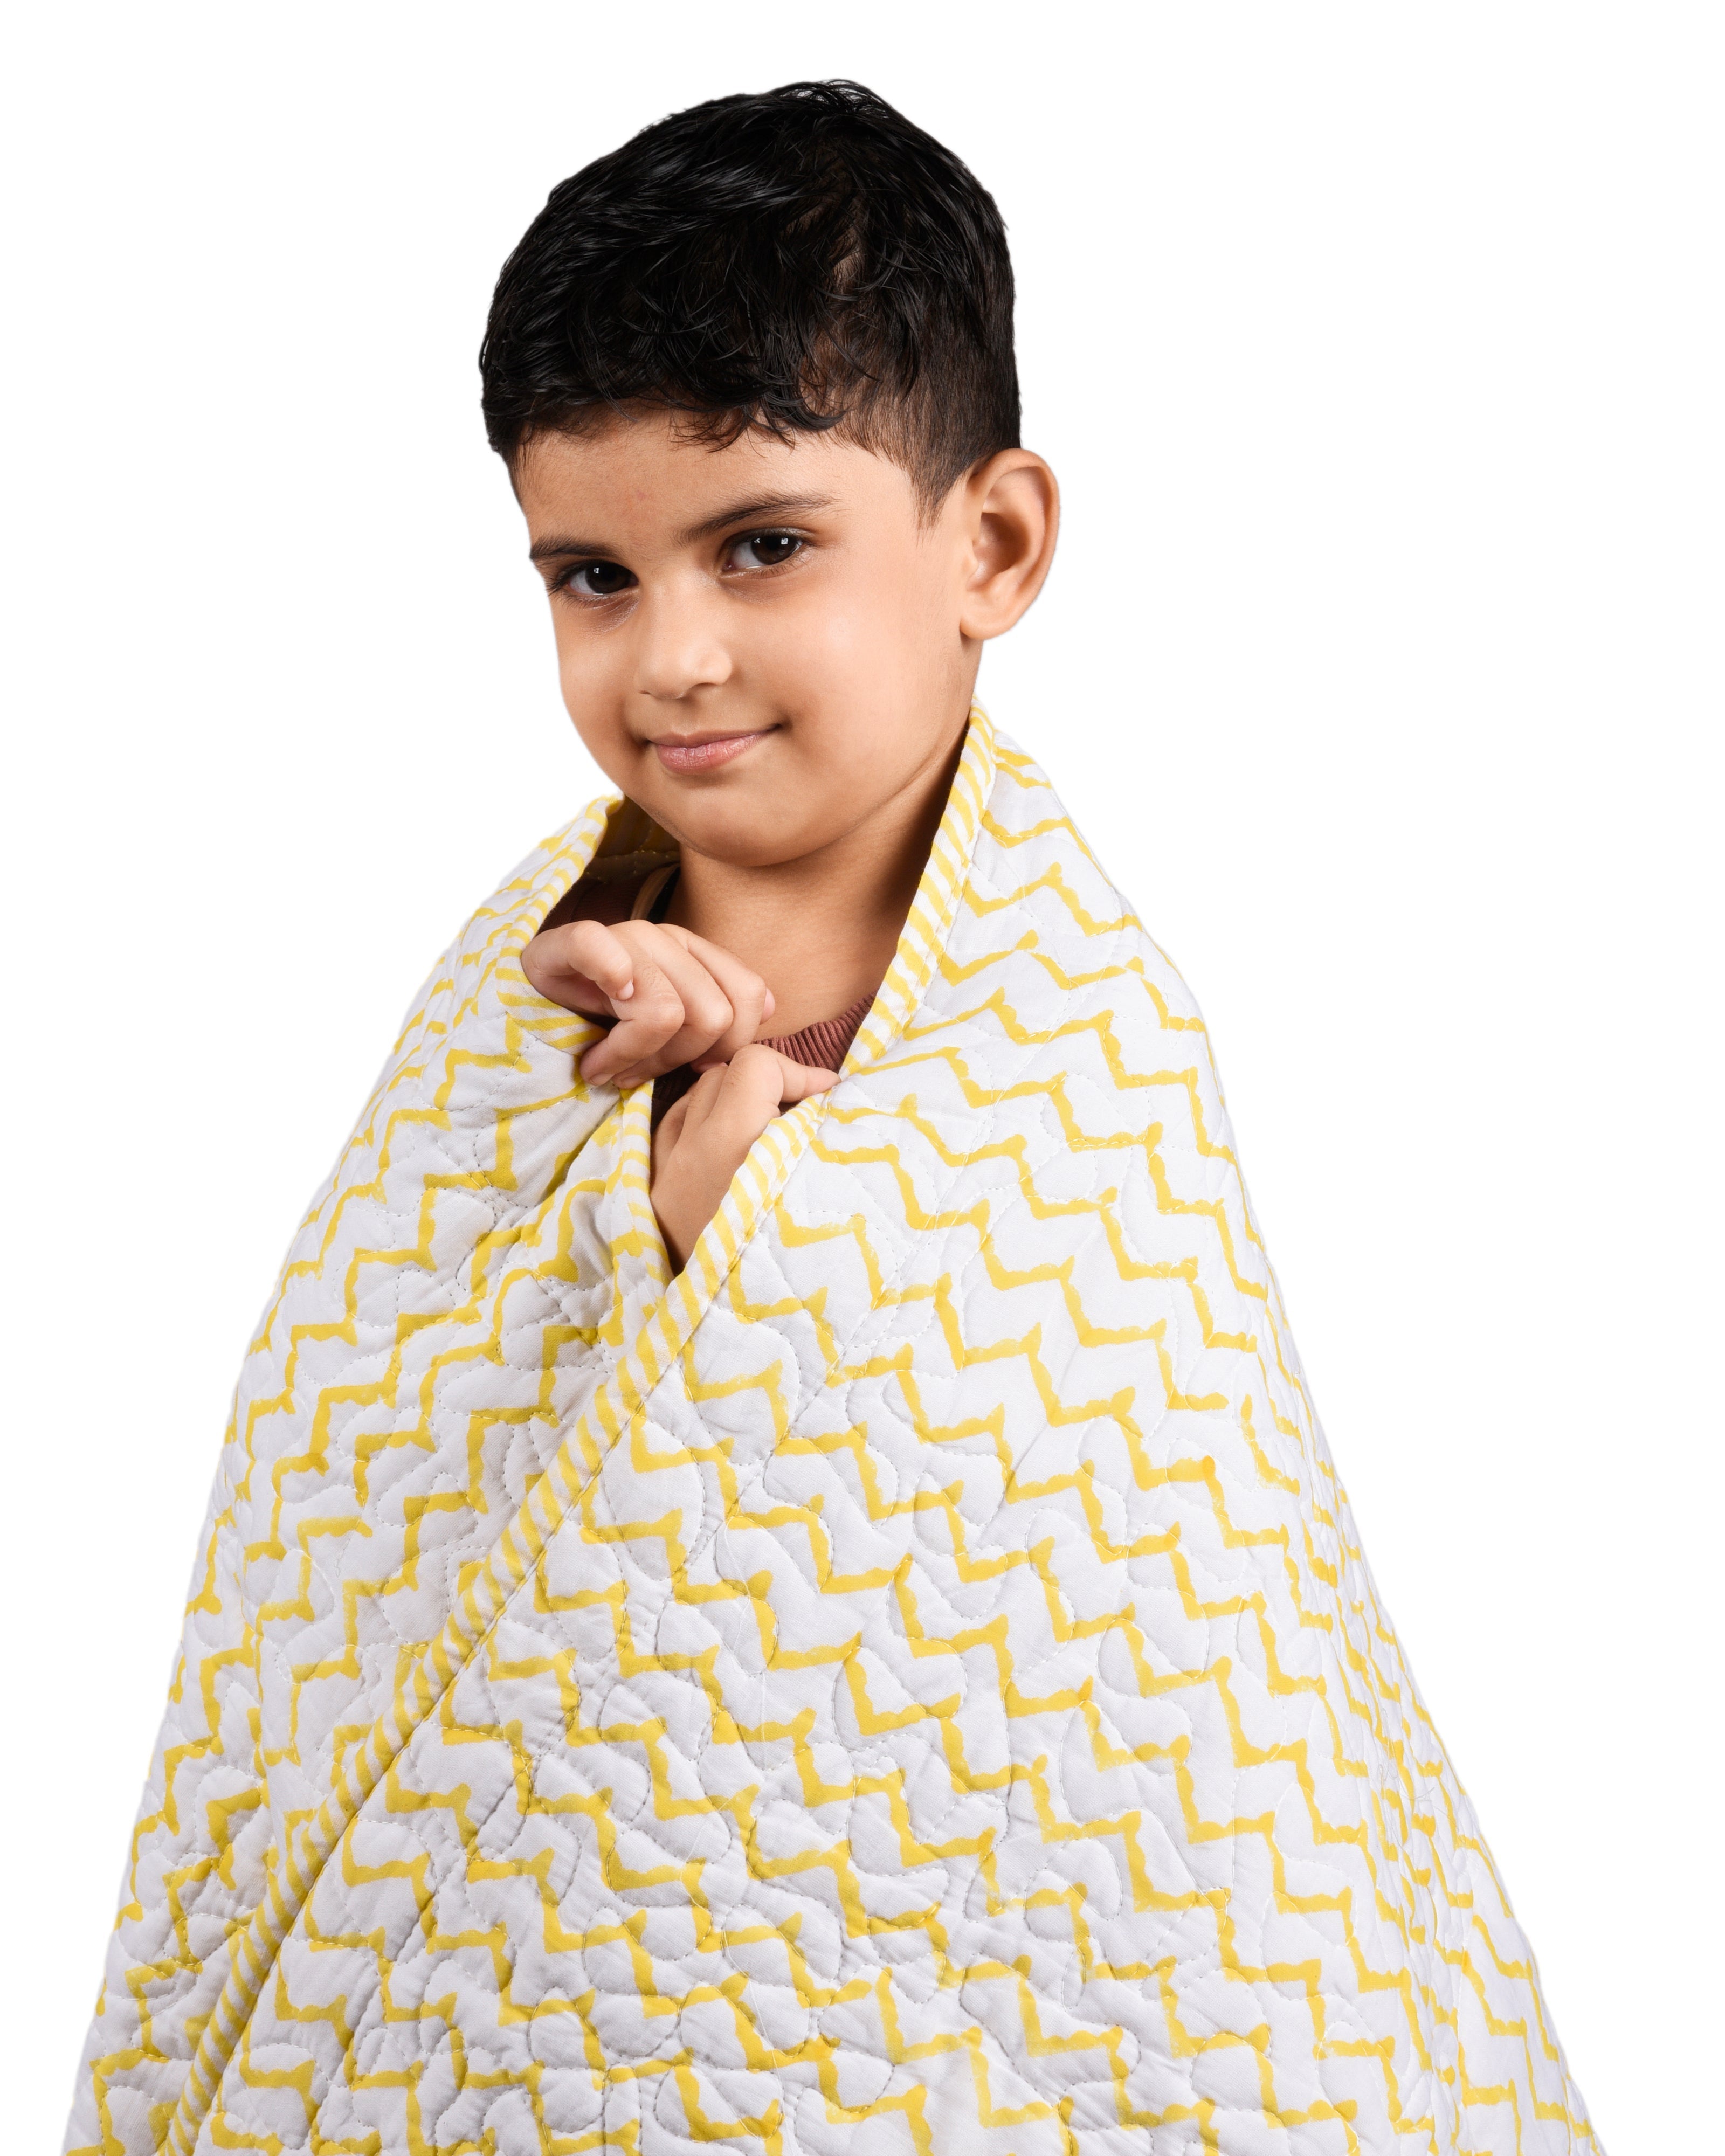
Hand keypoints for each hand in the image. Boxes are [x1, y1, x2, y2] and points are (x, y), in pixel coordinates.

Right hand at [522, 918, 774, 1086]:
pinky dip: (605, 992)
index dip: (726, 1046)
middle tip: (635, 1071)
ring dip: (632, 1057)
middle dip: (674, 1060)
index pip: (748, 998)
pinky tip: (591, 1034)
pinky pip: (601, 950)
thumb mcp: (667, 1027)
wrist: (525, 1009)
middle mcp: (662, 937)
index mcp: (693, 953)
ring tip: (606, 1066)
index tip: (689, 1068)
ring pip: (666, 1011)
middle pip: (712, 1016)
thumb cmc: (601, 1025)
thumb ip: (720, 1012)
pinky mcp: (568, 941)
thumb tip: (772, 1007)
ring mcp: (618, 936)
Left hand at [651, 1046, 836, 1272]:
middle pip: (722, 1076)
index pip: (755, 1067)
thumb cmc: (791, 1273)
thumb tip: (839, 1102)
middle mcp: (684, 1158)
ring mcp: (662, 1180)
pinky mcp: (652, 1202)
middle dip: (768, 1085)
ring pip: (692, 1099)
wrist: (737, 1347)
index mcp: (728, 1151)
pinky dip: (702, 1126)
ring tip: (770, 1130)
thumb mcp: (819, 1196)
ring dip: (733, 1102)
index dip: (800, 1073)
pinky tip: (731, 1150)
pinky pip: (671, 1133)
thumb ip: (824, 1139)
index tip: (831, 1099)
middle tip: (806, 1116)